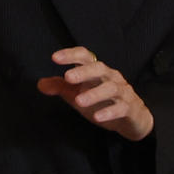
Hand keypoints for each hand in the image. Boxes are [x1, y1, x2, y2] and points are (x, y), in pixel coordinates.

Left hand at [37, 47, 152, 140]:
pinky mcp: (129, 108)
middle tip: (67, 77)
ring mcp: (122, 92)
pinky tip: (97, 117)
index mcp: (97, 72)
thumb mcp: (79, 94)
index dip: (71, 55)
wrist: (134, 119)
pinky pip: (121, 108)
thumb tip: (40, 84)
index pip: (85, 57)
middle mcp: (111, 78)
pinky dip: (109, 112)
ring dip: (94, 94)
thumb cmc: (104, 102)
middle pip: (99, 68)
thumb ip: (61, 88)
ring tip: (79, 102)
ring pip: (111, 88)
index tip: (54, 58)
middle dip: (83, 72)